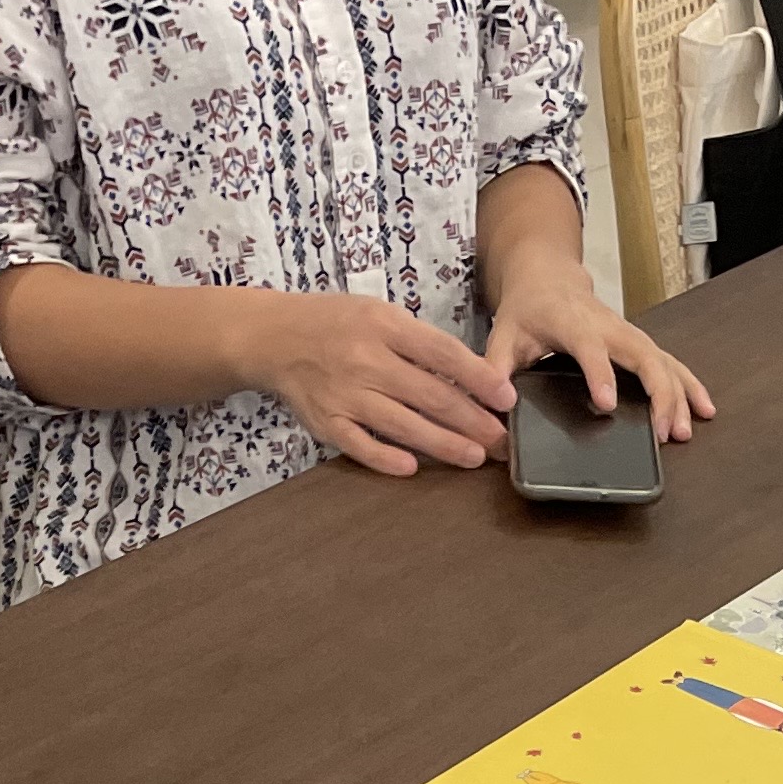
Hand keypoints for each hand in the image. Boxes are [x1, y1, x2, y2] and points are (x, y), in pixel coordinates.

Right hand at [242, 292, 516, 474]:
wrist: (274, 337)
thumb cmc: (337, 325)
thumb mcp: (381, 316)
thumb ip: (421, 343)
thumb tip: (473, 378)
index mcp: (385, 326)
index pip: (443, 354)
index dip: (479, 379)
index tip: (507, 399)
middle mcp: (366, 360)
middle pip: (430, 396)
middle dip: (473, 421)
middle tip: (502, 441)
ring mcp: (345, 393)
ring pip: (403, 424)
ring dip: (443, 444)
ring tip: (475, 457)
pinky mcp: (326, 421)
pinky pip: (360, 445)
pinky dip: (385, 457)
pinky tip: (413, 467)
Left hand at [484, 253, 714, 445]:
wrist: (548, 277)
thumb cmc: (526, 311)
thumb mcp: (503, 335)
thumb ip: (496, 369)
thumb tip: (496, 407)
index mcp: (571, 322)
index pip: (590, 347)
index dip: (600, 373)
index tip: (607, 404)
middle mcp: (607, 326)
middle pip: (643, 355)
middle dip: (659, 393)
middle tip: (664, 431)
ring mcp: (628, 333)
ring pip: (663, 360)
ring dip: (679, 395)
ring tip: (685, 430)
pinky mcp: (639, 342)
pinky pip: (670, 362)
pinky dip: (689, 384)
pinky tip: (704, 408)